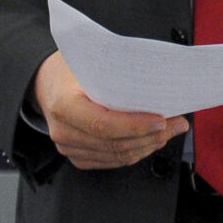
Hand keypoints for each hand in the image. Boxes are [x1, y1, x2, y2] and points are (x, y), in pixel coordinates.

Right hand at [33, 51, 186, 169]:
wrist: (45, 80)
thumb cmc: (69, 68)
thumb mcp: (90, 61)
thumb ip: (118, 74)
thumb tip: (157, 82)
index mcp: (64, 105)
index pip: (104, 125)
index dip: (135, 126)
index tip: (161, 120)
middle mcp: (63, 131)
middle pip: (114, 144)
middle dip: (151, 136)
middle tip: (177, 123)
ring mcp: (69, 147)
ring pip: (117, 156)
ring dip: (148, 146)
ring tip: (171, 130)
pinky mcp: (78, 156)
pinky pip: (112, 161)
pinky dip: (136, 152)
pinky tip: (151, 140)